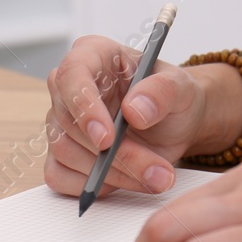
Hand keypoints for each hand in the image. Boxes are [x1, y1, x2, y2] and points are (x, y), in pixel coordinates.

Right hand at [43, 35, 239, 197]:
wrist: (175, 125)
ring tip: (156, 177)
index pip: (71, 75)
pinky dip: (93, 186)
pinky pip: (60, 176)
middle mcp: (69, 87)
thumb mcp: (181, 87)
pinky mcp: (62, 154)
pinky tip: (128, 181)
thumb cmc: (172, 97)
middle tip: (155, 170)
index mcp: (92, 55)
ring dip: (112, 174)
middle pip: (69, 123)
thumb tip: (133, 110)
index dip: (84, 107)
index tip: (107, 138)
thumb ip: (162, 92)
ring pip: (65, 152)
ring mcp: (61, 122)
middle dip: (114, 155)